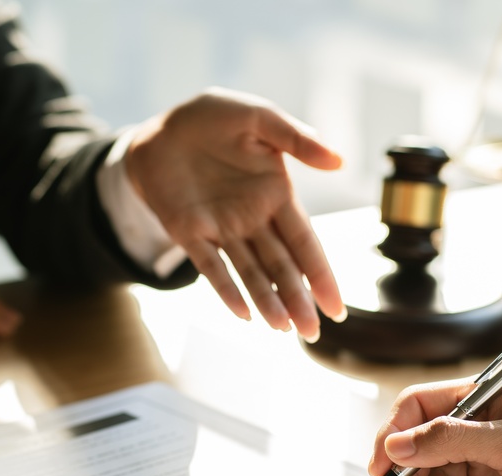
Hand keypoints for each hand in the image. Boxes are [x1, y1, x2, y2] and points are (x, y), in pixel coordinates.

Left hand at [126, 87, 345, 341]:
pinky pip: (210, 266)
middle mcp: (253, 220)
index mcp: (276, 196)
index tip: (336, 307)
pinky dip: (226, 289)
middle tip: (312, 332)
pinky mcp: (190, 233)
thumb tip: (339, 162)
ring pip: (250, 273)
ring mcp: (221, 229)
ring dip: (266, 300)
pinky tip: (242, 313)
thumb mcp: (258, 117)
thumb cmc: (214, 119)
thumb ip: (296, 139)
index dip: (320, 274)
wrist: (162, 127)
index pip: (305, 242)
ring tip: (283, 329)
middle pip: (281, 267)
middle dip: (298, 299)